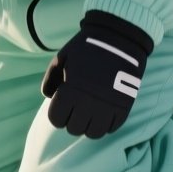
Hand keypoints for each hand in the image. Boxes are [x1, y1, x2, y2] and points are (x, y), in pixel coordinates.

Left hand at [40, 9, 154, 138]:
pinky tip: (102, 114)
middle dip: (71, 121)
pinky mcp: (123, 106)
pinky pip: (111, 128)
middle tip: (74, 111)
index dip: (56, 116)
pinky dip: (104, 125)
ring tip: (88, 115)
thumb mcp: (61, 59)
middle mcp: (88, 102)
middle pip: (74, 129)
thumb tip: (49, 97)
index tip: (61, 108)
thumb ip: (50, 80)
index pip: (56, 120)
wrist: (118, 38)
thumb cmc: (85, 47)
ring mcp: (107, 106)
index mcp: (70, 90)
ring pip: (93, 133)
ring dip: (88, 127)